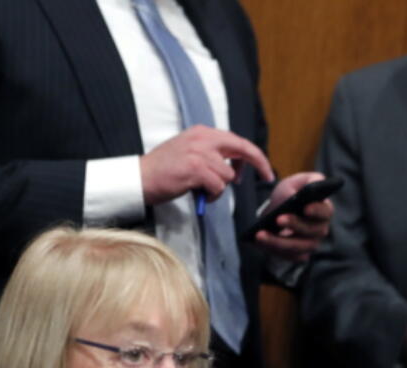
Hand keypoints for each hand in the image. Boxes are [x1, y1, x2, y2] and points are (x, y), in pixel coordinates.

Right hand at [140, 125, 273, 205]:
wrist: (139, 178)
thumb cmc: (164, 170)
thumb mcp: (190, 152)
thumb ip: (212, 155)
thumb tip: (236, 167)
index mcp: (202, 132)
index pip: (237, 141)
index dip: (255, 155)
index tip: (264, 168)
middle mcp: (202, 138)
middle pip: (243, 149)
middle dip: (259, 164)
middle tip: (267, 176)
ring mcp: (199, 153)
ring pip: (228, 175)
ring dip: (220, 188)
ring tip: (202, 190)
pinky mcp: (195, 168)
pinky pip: (219, 186)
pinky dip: (212, 195)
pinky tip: (200, 195)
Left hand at [254, 172, 334, 262]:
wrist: (279, 209)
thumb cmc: (291, 193)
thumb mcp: (296, 182)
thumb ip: (305, 181)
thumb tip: (303, 191)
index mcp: (324, 210)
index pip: (326, 212)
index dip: (317, 211)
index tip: (305, 208)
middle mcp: (320, 229)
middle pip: (312, 231)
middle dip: (294, 225)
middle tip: (278, 219)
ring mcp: (310, 244)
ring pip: (298, 247)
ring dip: (279, 242)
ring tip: (260, 235)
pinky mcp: (297, 254)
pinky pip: (287, 256)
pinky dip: (272, 250)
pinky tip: (259, 243)